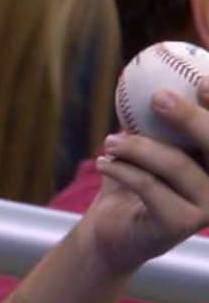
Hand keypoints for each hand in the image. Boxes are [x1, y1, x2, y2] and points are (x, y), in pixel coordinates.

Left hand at [84, 86, 208, 273]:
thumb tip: (149, 70)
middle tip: (159, 97)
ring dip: (139, 147)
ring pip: (178, 165)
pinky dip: (124, 171)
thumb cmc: (131, 181)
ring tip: (109, 141)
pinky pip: (151, 188)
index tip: (202, 80)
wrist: (108, 231)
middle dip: (192, 118)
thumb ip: (156, 117)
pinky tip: (103, 162)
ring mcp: (207, 208)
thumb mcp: (144, 144)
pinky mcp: (182, 225)